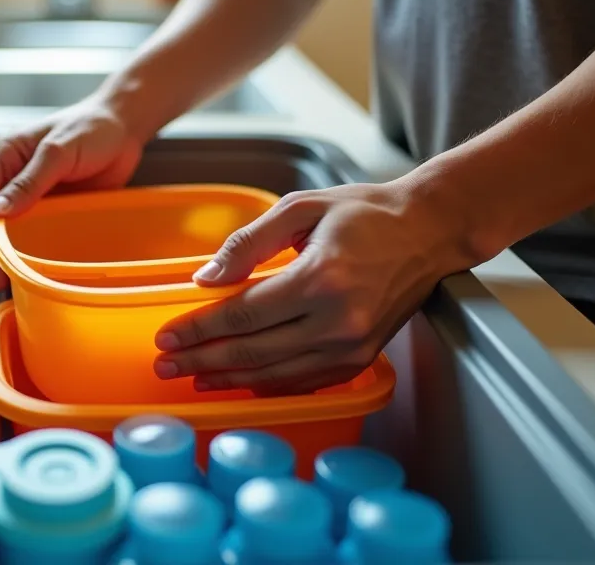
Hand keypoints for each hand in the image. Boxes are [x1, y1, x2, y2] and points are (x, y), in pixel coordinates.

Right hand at [0, 97, 147, 288]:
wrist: (126, 128)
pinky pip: (35, 231)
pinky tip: (29, 269)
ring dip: (7, 254)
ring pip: (11, 228)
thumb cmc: (91, 128)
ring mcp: (33, 193)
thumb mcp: (57, 153)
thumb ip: (27, 183)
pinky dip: (29, 251)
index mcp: (5, 155)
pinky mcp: (52, 206)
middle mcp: (13, 175)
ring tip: (7, 281)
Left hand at [152, 181, 476, 394]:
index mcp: (320, 278)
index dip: (199, 329)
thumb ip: (248, 242)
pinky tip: (239, 382)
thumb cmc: (364, 214)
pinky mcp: (360, 359)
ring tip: (193, 377)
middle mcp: (337, 321)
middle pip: (253, 352)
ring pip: (275, 375)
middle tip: (165, 365)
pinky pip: (303, 381)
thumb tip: (206, 278)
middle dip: (202, 360)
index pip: (243, 313)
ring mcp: (351, 347)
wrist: (428, 232)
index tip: (167, 336)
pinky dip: (267, 385)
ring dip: (229, 379)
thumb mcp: (300, 208)